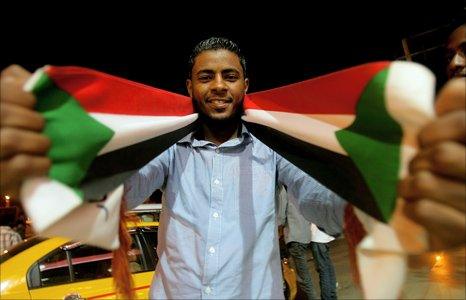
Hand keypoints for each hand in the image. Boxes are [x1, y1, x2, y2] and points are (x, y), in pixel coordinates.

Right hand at [0, 65, 50, 198]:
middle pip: (3, 113)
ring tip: (43, 145)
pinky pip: (22, 164)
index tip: (33, 103)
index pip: (0, 91)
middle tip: (41, 127)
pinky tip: (44, 163)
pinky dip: (40, 163)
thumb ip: (14, 86)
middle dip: (32, 120)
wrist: (6, 176)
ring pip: (11, 139)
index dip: (20, 94)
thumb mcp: (8, 107)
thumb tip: (36, 76)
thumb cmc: (9, 136)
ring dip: (38, 141)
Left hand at [399, 78, 464, 249]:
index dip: (440, 128)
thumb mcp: (458, 137)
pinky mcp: (464, 237)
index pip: (464, 124)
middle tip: (420, 167)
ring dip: (409, 185)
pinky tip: (418, 208)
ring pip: (425, 183)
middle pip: (442, 156)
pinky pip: (420, 209)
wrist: (460, 227)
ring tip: (414, 188)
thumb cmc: (458, 171)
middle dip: (420, 160)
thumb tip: (443, 103)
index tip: (427, 139)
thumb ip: (461, 106)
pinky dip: (410, 207)